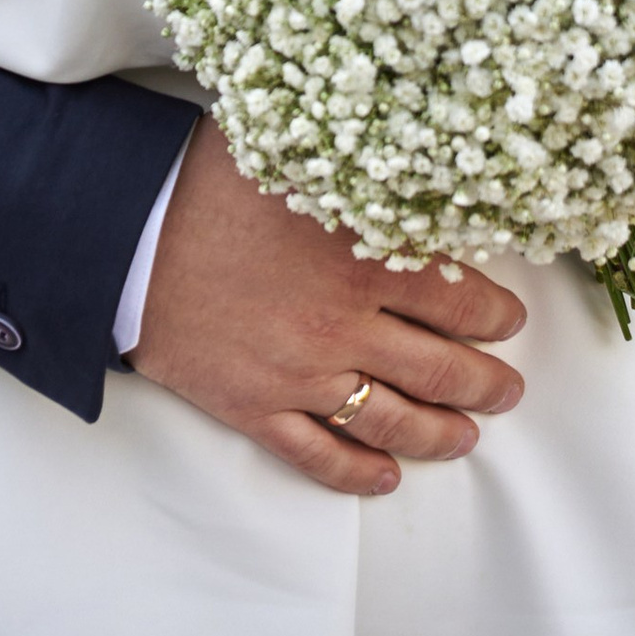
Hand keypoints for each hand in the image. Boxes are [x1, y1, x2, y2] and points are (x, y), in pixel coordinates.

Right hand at [132, 124, 525, 497]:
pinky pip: (318, 454)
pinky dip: (357, 472)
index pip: (458, 299)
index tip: (511, 320)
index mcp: (362, 258)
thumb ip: (361, 173)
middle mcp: (342, 325)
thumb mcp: (300, 156)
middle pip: (439, 369)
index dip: (495, 316)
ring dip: (441, 434)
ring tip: (469, 436)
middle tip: (509, 388)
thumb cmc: (206, 178)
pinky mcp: (255, 406)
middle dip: (485, 383)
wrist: (124, 232)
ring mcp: (299, 374)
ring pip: (391, 420)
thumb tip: (417, 160)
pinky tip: (384, 479)